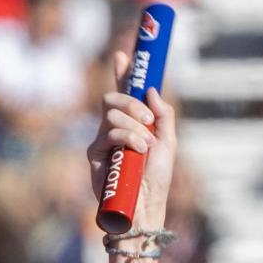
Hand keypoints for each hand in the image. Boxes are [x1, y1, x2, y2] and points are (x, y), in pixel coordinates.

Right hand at [86, 49, 176, 233]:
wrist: (145, 207)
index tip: (123, 55)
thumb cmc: (157, 180)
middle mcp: (114, 128)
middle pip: (113, 97)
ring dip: (134, 126)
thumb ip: (164, 116)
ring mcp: (103, 139)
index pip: (124, 92)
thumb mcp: (168, 144)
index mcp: (132, 123)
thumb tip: (151, 90)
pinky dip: (127, 137)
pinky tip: (138, 151)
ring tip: (146, 145)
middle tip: (148, 119)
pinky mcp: (94, 153)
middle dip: (132, 103)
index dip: (122, 73)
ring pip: (111, 112)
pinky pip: (108, 132)